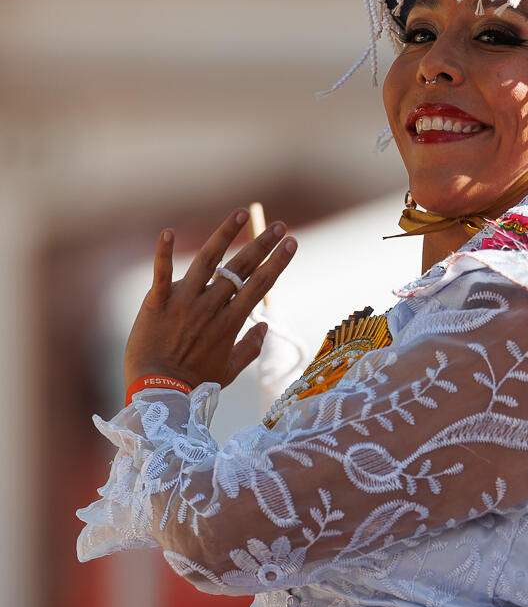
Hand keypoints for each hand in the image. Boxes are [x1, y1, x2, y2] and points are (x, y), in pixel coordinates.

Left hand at [123, 208, 297, 393]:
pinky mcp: (157, 302)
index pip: (260, 285)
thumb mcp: (230, 370)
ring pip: (207, 260)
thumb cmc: (195, 384)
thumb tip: (264, 326)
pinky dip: (162, 252)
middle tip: (280, 226)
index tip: (292, 244)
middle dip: (263, 245)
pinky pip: (161, 273)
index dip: (277, 262)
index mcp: (230, 322)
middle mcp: (210, 307)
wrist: (160, 393)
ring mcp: (184, 302)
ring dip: (225, 235)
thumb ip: (250, 347)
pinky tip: (167, 231)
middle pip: (241, 268)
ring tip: (240, 213)